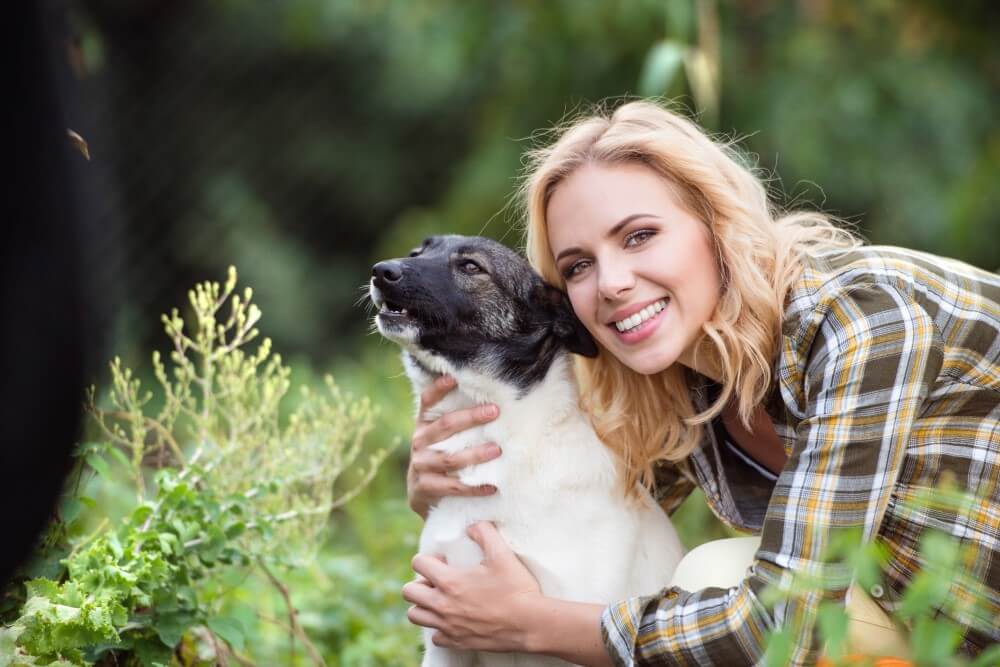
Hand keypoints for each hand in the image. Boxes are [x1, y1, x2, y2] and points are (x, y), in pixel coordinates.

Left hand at [403, 522, 542, 650]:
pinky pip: (435, 636)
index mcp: (450, 581)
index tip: (445, 561)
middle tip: (439, 581)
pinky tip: (454, 619)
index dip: (429, 558)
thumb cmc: (517, 588)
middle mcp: (443, 605)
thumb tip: (472, 526)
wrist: (530, 624)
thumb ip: (484, 533)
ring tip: (441, 599)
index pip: (418, 563)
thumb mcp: (502, 554)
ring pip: (415, 616)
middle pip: (409, 592)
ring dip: (424, 605)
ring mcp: (448, 625)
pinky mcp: (457, 642)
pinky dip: (439, 628)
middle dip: (420, 582)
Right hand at [408, 375, 501, 517]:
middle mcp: (419, 442)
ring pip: (450, 458)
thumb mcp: (442, 436)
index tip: (453, 378)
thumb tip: (492, 400)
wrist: (421, 493)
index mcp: (424, 425)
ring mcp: (420, 466)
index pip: (427, 401)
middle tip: (495, 411)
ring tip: (497, 450)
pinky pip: (453, 487)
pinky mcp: (425, 488)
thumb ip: (457, 421)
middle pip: (445, 426)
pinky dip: (474, 487)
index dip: (438, 389)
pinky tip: (493, 486)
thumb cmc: (440, 455)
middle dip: (471, 417)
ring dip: (475, 454)